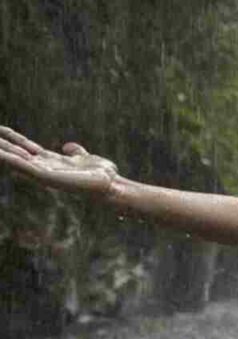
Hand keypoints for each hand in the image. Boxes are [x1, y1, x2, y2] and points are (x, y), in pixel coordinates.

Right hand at [0, 126, 119, 198]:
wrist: (111, 186)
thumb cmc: (101, 175)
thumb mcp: (85, 157)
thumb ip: (75, 151)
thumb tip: (68, 147)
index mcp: (51, 161)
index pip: (26, 147)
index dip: (12, 138)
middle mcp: (44, 167)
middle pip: (16, 153)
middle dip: (2, 145)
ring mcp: (45, 173)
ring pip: (17, 161)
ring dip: (2, 153)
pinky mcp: (49, 177)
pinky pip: (27, 168)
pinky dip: (13, 161)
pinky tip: (2, 154)